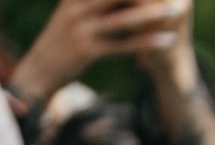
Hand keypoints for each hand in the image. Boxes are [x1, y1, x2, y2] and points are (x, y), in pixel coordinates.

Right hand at [9, 0, 188, 107]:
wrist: (40, 68)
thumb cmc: (64, 39)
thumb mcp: (76, 12)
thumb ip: (95, 1)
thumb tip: (128, 0)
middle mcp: (76, 7)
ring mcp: (80, 29)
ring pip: (121, 19)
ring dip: (150, 15)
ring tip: (175, 12)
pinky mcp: (86, 51)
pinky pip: (122, 46)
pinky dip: (145, 42)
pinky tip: (166, 40)